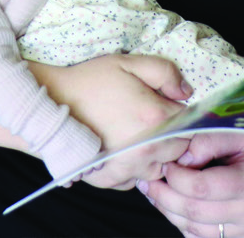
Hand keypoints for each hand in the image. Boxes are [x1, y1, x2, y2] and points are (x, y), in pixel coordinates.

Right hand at [32, 54, 189, 188]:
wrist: (51, 102)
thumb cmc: (91, 80)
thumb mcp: (129, 63)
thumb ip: (164, 73)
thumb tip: (186, 92)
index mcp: (155, 117)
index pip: (191, 123)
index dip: (183, 114)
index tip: (169, 106)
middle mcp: (146, 148)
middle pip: (180, 149)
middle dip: (173, 135)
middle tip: (153, 120)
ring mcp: (128, 168)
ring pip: (161, 167)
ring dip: (157, 154)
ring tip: (138, 135)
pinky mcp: (111, 179)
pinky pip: (137, 180)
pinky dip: (135, 168)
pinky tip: (124, 149)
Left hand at [137, 132, 243, 237]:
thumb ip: (209, 140)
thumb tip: (179, 158)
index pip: (200, 188)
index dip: (175, 177)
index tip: (165, 162)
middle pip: (193, 213)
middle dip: (164, 196)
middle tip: (150, 179)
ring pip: (194, 231)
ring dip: (170, 211)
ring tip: (157, 191)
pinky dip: (186, 223)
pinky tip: (178, 204)